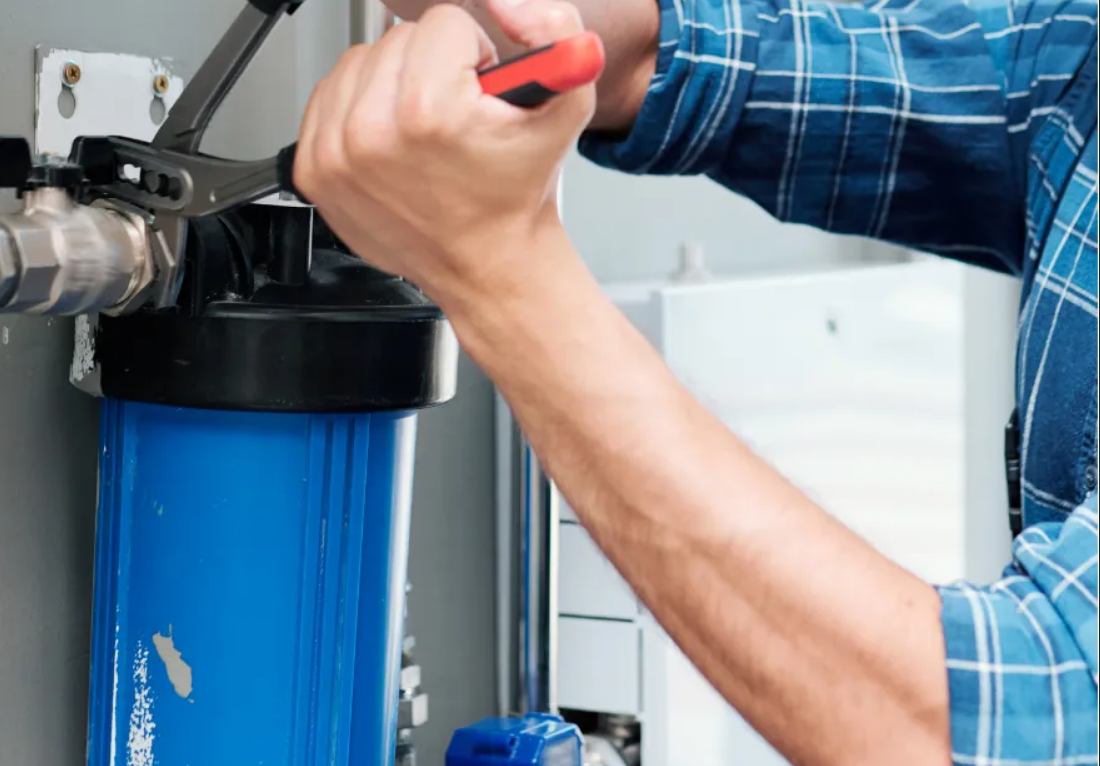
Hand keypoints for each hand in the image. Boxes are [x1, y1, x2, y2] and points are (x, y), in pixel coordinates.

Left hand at [293, 0, 597, 309]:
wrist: (487, 263)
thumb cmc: (515, 195)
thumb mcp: (566, 108)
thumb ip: (559, 38)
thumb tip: (517, 8)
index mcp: (429, 112)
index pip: (443, 24)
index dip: (473, 54)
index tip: (478, 95)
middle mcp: (372, 132)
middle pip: (398, 38)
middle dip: (433, 68)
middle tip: (456, 116)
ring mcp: (336, 153)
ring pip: (361, 61)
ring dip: (393, 84)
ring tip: (423, 129)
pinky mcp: (314, 168)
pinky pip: (328, 97)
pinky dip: (360, 110)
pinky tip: (392, 141)